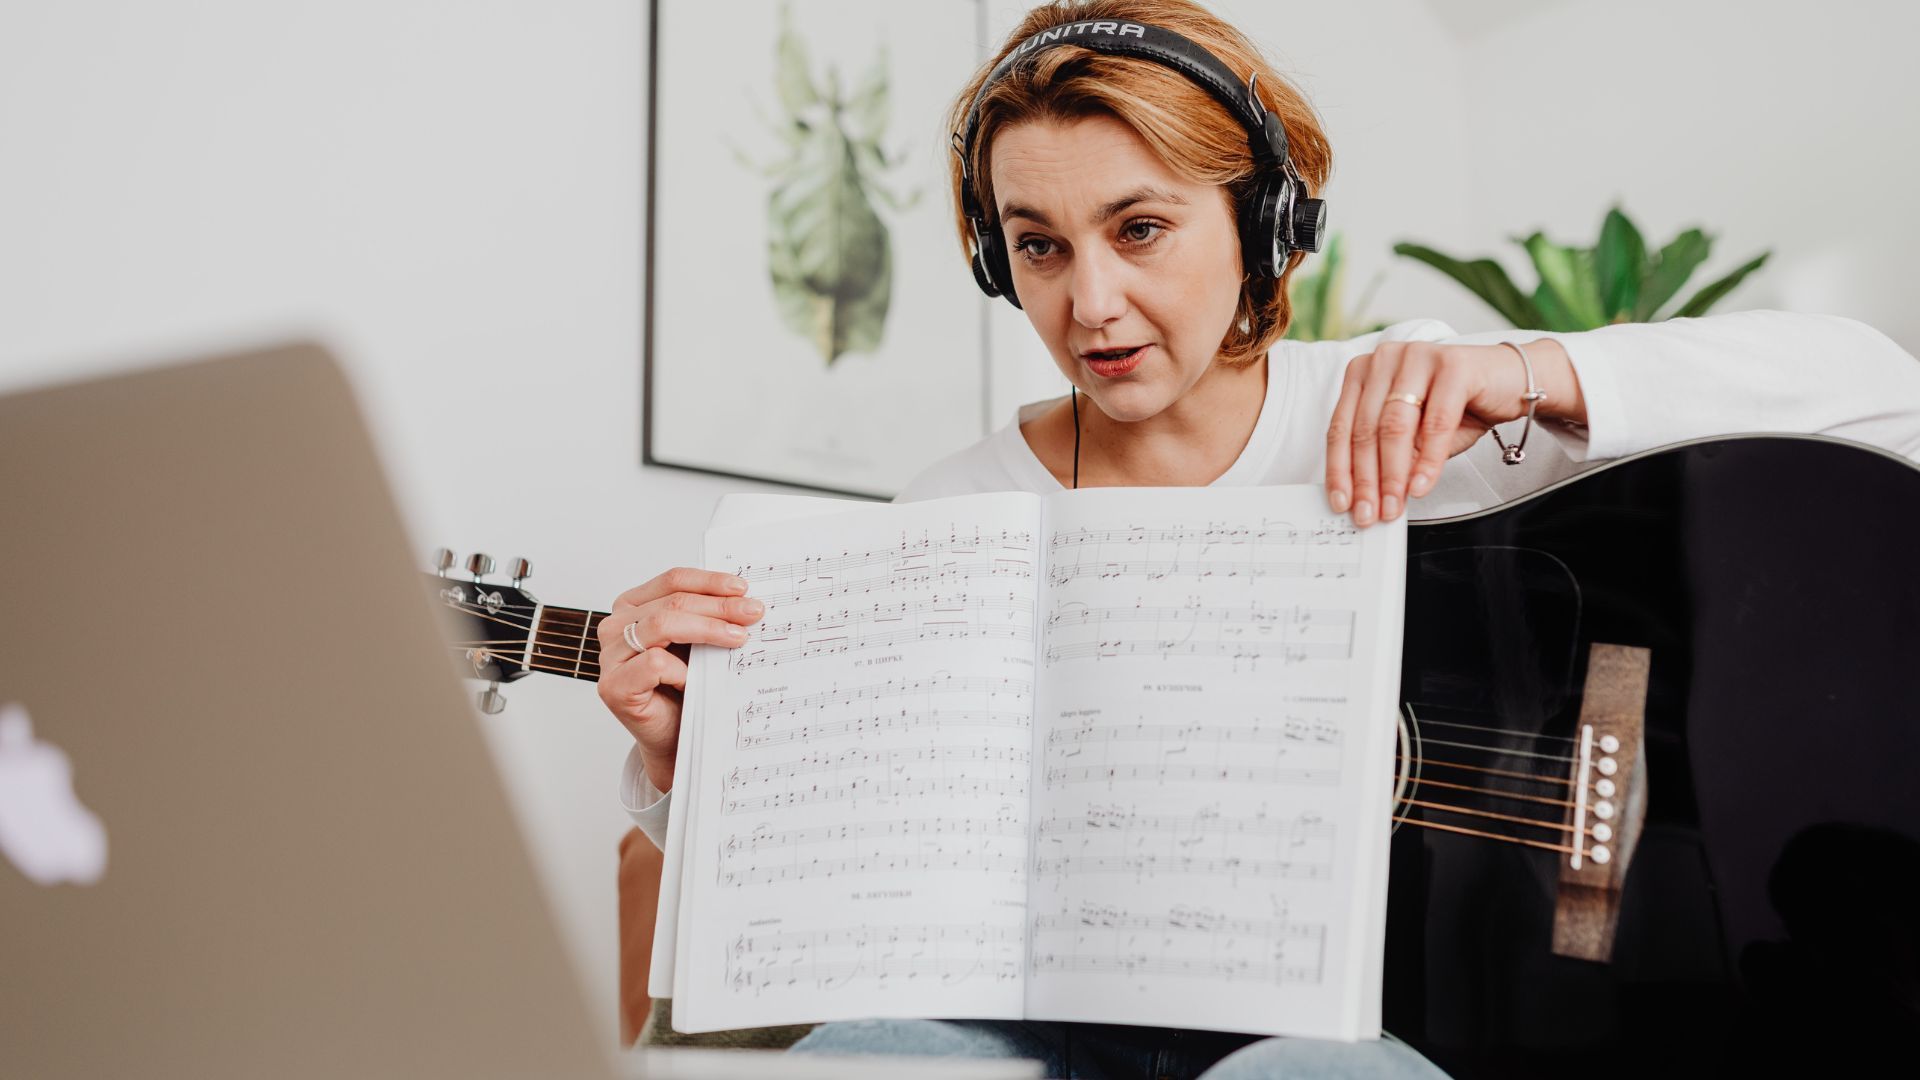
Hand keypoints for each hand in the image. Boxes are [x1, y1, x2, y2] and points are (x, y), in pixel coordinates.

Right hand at [596, 567, 764, 793]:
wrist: (674, 738)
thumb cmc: (684, 689)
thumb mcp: (697, 644)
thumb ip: (707, 617)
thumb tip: (745, 598)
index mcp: (632, 606)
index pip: (673, 581)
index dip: (710, 582)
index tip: (742, 589)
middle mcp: (615, 626)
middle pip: (672, 602)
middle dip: (718, 606)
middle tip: (752, 613)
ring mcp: (610, 656)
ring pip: (662, 625)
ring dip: (708, 630)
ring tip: (738, 638)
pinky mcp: (613, 686)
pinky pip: (654, 663)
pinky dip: (682, 669)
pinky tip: (695, 680)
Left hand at [1325, 338, 1581, 525]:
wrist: (1510, 382)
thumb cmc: (1459, 405)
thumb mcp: (1415, 436)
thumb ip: (1391, 456)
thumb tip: (1369, 495)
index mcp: (1366, 371)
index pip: (1342, 427)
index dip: (1340, 470)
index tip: (1341, 502)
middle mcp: (1386, 358)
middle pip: (1366, 429)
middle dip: (1367, 480)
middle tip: (1370, 513)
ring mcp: (1418, 357)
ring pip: (1395, 427)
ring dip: (1393, 475)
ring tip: (1394, 505)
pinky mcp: (1454, 365)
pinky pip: (1436, 423)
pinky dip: (1428, 460)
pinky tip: (1421, 485)